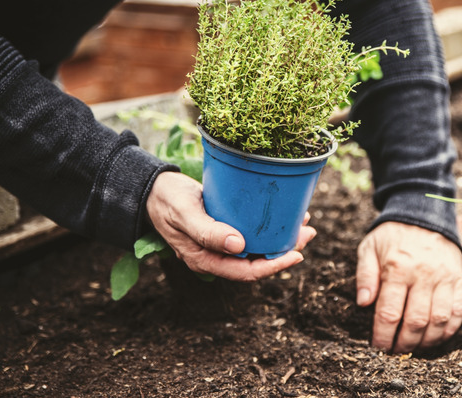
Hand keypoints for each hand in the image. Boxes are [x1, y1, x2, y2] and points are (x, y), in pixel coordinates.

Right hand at [146, 171, 313, 280]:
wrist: (153, 188)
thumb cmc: (167, 200)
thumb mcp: (185, 213)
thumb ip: (208, 232)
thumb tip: (239, 247)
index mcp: (205, 260)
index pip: (245, 272)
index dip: (273, 267)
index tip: (295, 255)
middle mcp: (216, 256)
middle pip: (256, 262)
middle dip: (284, 251)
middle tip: (308, 233)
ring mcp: (221, 244)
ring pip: (257, 248)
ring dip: (281, 239)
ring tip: (303, 224)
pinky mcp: (225, 228)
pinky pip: (252, 233)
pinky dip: (269, 227)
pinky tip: (284, 215)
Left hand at [356, 221, 461, 352]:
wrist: (424, 215)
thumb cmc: (392, 236)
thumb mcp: (369, 248)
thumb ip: (365, 276)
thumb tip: (363, 304)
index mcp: (397, 268)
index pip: (389, 312)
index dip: (383, 336)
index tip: (378, 348)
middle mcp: (423, 274)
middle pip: (415, 321)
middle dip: (404, 343)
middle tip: (395, 352)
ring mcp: (444, 277)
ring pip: (439, 320)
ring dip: (426, 341)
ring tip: (414, 347)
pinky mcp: (458, 279)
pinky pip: (458, 311)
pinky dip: (448, 330)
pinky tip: (436, 337)